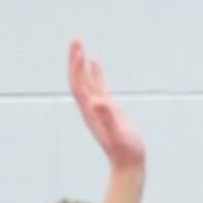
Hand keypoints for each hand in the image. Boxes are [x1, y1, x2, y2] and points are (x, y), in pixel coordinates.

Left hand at [68, 39, 144, 173]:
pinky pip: (98, 87)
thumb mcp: (118, 134)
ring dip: (81, 62)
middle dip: (75, 58)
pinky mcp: (107, 109)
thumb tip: (98, 101)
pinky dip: (95, 73)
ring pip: (85, 81)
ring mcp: (98, 107)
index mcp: (90, 110)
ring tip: (80, 44)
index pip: (78, 84)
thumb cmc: (125, 151)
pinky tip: (95, 62)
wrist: (128, 164)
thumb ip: (108, 118)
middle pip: (77, 79)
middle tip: (75, 38)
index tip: (79, 50)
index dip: (76, 67)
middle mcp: (90, 107)